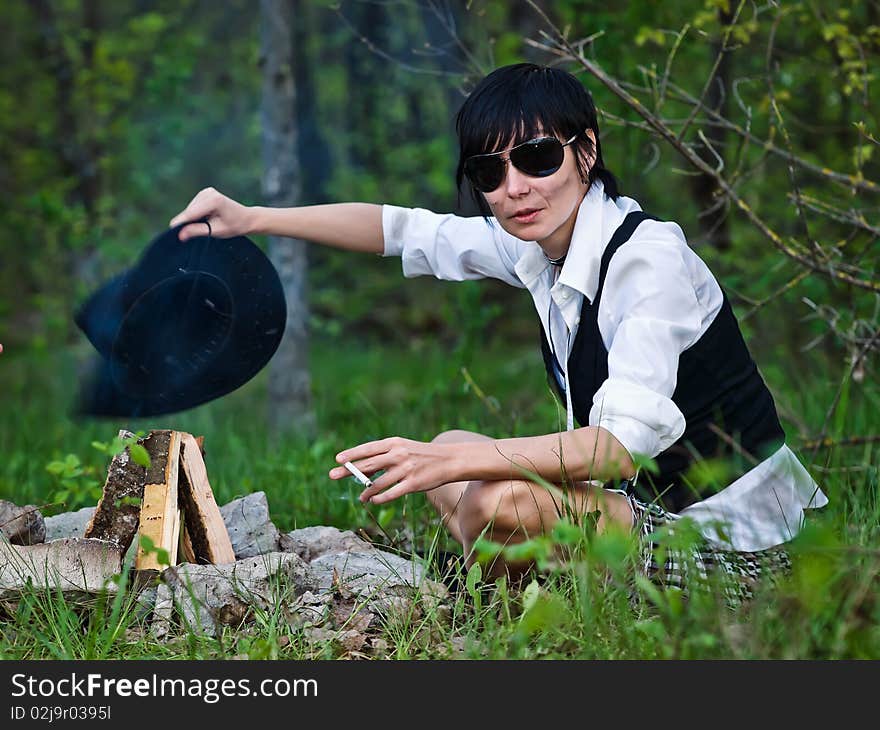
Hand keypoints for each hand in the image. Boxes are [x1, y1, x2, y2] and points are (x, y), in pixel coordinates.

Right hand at [169, 187, 254, 241]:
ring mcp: (206, 192)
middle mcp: (208, 193)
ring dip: (193, 219)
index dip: (180, 223)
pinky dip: (196, 215)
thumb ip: (197, 231)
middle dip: (188, 223)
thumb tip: (180, 234)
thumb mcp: (216, 231)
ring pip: (190, 210)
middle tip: (193, 235)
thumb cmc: (235, 226)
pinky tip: (207, 218)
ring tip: (207, 225)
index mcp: (214, 201)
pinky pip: (193, 207)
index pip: (191, 213)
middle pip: (189, 212)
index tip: (170, 230)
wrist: (246, 218)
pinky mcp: (204, 194)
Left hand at [328, 437, 452, 504]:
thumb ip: (384, 456)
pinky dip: (379, 498)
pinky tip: (372, 500)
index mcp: (394, 443)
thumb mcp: (403, 448)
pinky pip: (391, 493)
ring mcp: (405, 469)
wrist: (448, 460)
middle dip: (348, 471)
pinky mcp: (412, 484)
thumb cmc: (421, 455)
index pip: (368, 449)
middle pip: (367, 465)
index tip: (337, 459)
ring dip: (365, 491)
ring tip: (360, 497)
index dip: (352, 454)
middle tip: (332, 475)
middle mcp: (398, 455)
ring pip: (377, 483)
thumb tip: (361, 467)